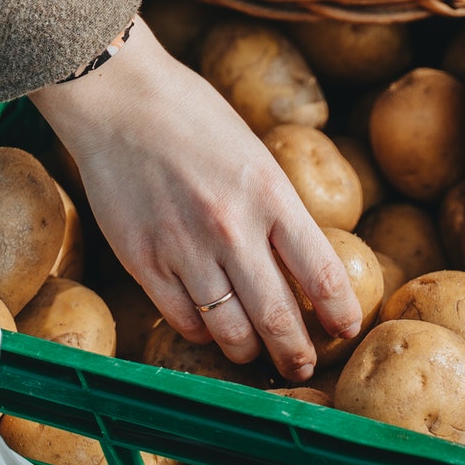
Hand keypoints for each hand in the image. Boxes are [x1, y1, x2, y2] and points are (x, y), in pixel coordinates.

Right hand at [29, 20, 361, 381]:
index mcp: (269, 193)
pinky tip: (208, 325)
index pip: (323, 273)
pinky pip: (184, 320)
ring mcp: (185, 249)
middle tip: (303, 367)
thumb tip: (301, 265)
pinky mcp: (144, 262)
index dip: (341, 313)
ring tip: (254, 353)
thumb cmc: (191, 116)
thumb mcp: (253, 153)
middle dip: (297, 354)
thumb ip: (276, 208)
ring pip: (230, 333)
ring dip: (248, 352)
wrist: (118, 98)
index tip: (347, 329)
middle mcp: (232, 228)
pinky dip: (202, 332)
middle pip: (278, 319)